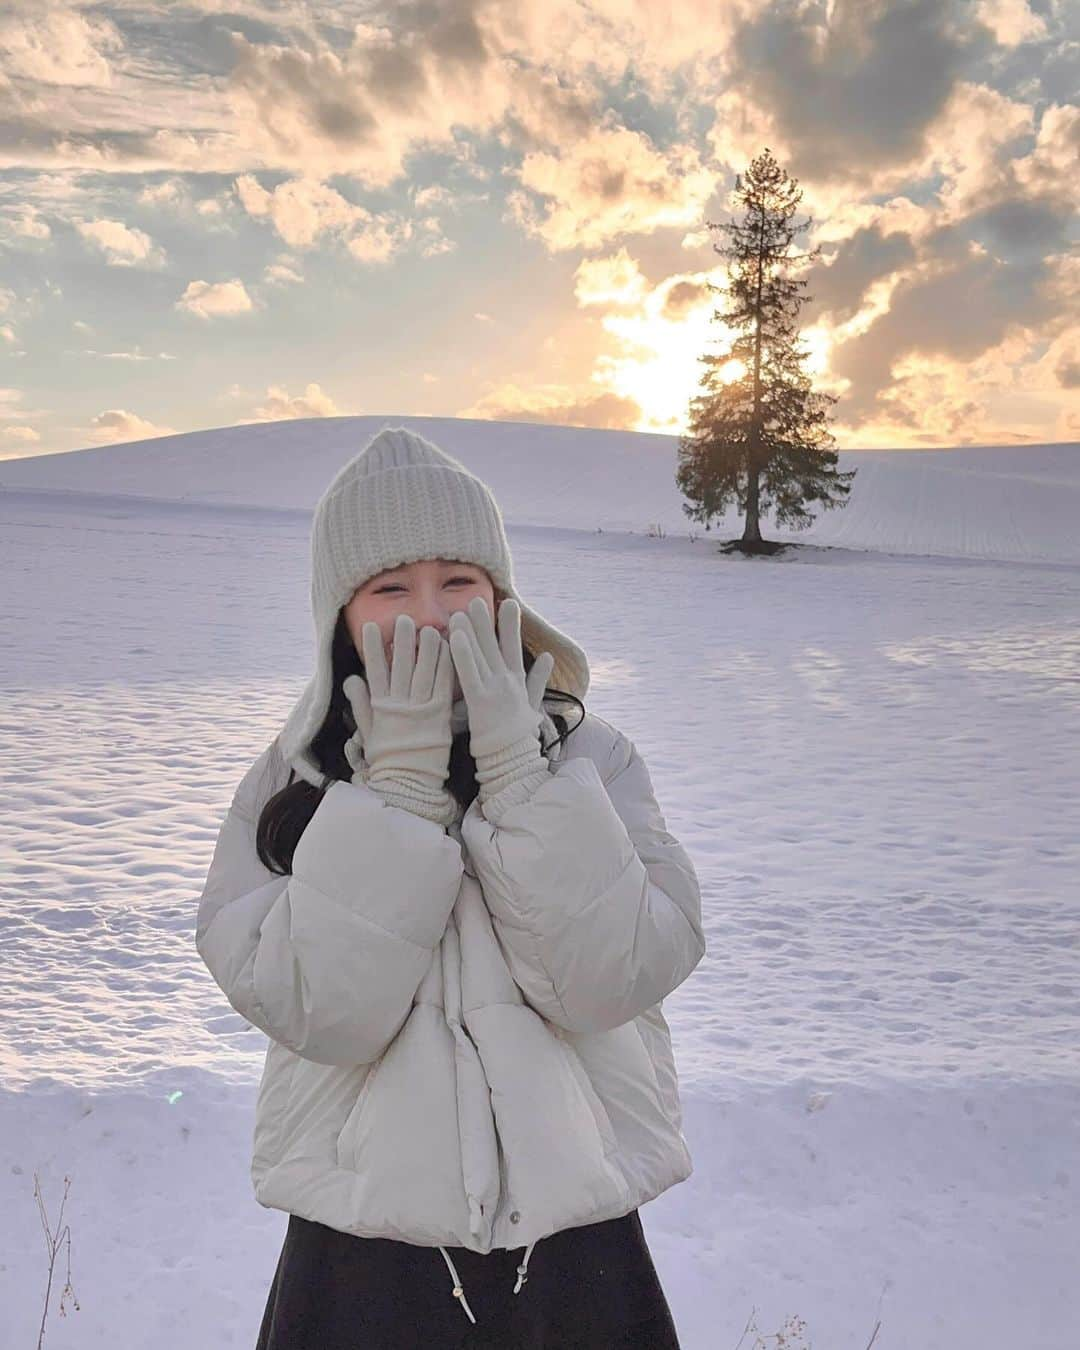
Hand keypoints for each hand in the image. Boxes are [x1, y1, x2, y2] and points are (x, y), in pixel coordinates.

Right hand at [342, 613, 454, 811]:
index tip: (371, 626)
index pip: (375, 670)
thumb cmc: (387, 758)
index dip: (374, 648)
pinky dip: (446, 666)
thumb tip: (350, 679)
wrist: (409, 782)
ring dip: (427, 648)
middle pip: (402, 665)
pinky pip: (444, 685)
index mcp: (381, 706)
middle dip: (402, 641)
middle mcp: (401, 703)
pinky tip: (450, 649)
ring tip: (429, 627)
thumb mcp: (368, 731)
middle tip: (404, 619)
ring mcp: (421, 708)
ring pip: (424, 671)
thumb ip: (359, 704)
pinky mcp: (441, 714)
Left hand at [448, 596, 554, 763]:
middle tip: (478, 599)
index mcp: (517, 681)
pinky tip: (455, 637)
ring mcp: (494, 690)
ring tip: (463, 610)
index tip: (508, 603)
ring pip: (481, 655)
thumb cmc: (519, 736)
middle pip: (495, 645)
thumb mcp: (532, 704)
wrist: (514, 760)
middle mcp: (507, 681)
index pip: (513, 647)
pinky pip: (469, 673)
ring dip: (472, 631)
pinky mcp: (479, 702)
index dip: (510, 625)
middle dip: (487, 622)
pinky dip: (463, 654)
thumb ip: (538, 680)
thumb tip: (547, 657)